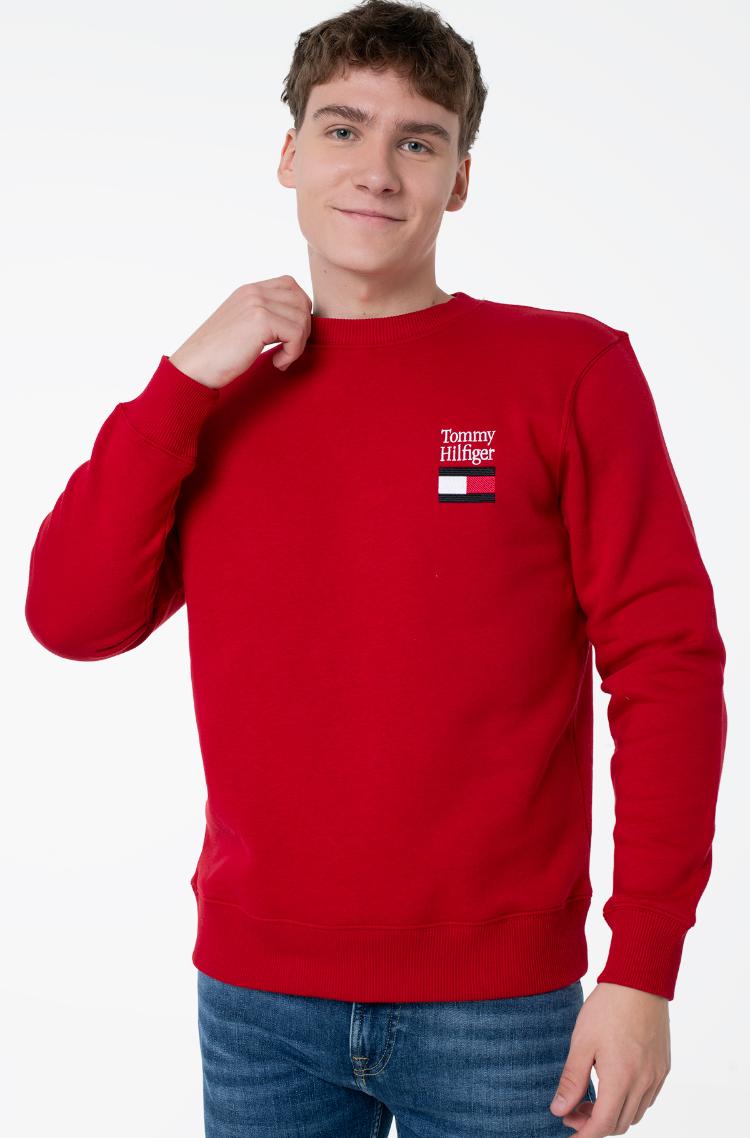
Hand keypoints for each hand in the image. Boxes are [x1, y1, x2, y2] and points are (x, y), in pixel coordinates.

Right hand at [168, 274, 311, 388]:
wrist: (195, 367)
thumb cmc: (218, 355)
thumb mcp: (242, 325)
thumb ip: (265, 315)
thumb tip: (299, 318)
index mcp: (249, 290)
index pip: (291, 285)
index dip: (299, 310)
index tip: (289, 335)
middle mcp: (254, 291)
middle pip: (301, 300)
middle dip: (303, 328)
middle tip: (289, 350)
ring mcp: (257, 303)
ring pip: (302, 318)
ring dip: (298, 344)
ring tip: (281, 359)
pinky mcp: (261, 321)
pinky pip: (296, 334)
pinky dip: (293, 353)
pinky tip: (278, 363)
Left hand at [549, 982, 670, 1134]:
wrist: (639, 981)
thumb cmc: (608, 1008)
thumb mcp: (582, 1042)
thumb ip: (571, 1080)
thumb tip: (559, 1109)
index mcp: (621, 1079)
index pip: (602, 1125)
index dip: (583, 1134)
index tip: (568, 1132)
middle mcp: (643, 1083)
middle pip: (619, 1124)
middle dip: (594, 1124)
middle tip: (571, 1110)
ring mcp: (656, 1076)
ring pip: (635, 1114)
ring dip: (612, 1115)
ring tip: (590, 1098)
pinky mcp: (663, 1067)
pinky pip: (647, 1098)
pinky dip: (629, 1102)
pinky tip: (612, 1086)